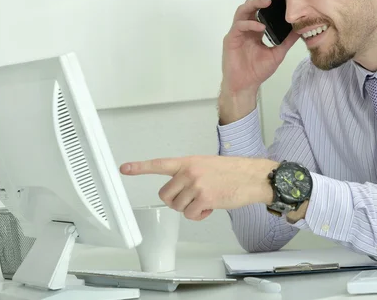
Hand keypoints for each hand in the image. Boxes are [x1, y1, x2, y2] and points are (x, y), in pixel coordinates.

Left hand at [120, 156, 278, 220]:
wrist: (252, 177)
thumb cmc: (233, 172)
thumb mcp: (207, 165)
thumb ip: (190, 173)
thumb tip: (180, 187)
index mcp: (189, 162)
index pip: (160, 164)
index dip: (140, 167)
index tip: (125, 168)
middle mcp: (190, 172)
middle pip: (165, 194)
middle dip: (176, 201)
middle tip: (190, 199)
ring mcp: (196, 185)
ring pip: (178, 207)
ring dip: (190, 208)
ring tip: (205, 201)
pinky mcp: (204, 198)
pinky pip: (190, 215)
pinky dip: (199, 215)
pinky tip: (210, 207)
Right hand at [218, 0, 298, 123]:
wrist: (245, 85)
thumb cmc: (257, 71)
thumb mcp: (277, 53)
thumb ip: (287, 41)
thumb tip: (301, 30)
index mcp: (255, 30)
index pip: (261, 10)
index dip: (269, 0)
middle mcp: (246, 28)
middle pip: (251, 5)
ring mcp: (237, 33)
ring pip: (242, 11)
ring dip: (254, 4)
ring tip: (267, 2)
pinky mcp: (231, 39)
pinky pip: (239, 26)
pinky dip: (250, 24)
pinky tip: (260, 26)